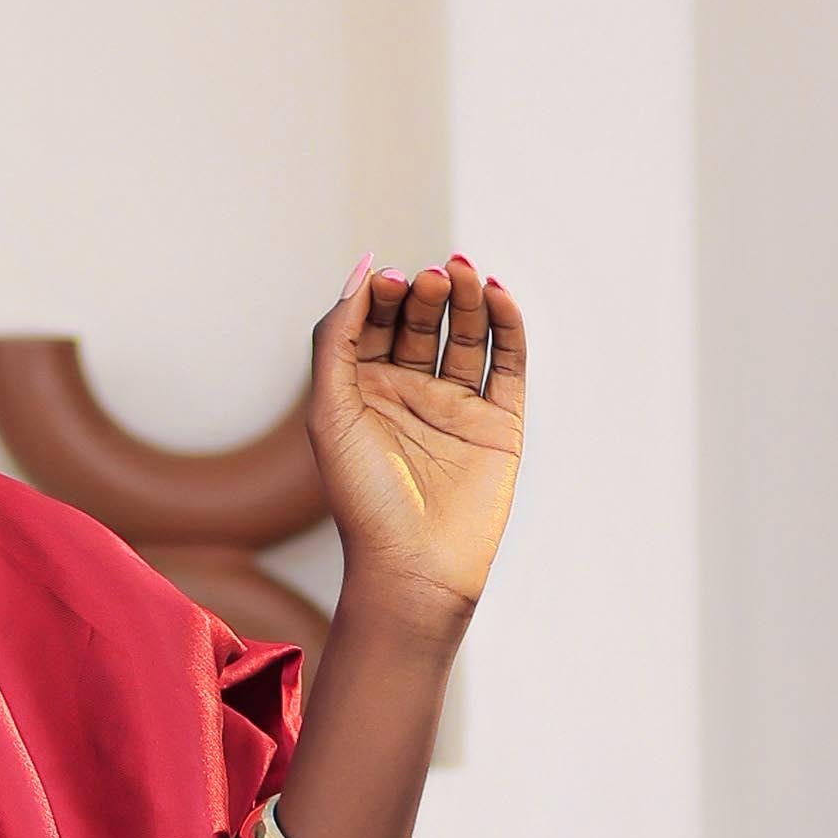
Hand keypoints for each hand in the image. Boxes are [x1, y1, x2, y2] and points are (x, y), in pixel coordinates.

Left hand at [306, 253, 526, 628]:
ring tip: (463, 273)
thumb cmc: (362, 500)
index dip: (381, 294)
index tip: (387, 281)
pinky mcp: (500, 421)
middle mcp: (409, 394)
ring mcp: (457, 406)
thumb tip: (363, 268)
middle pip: (421, 321)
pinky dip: (505, 323)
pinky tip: (496, 293)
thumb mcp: (330, 412)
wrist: (414, 569)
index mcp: (362, 391)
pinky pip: (507, 360)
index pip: (374, 321)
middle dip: (425, 294)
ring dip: (465, 298)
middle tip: (428, 279)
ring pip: (466, 334)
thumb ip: (336, 338)